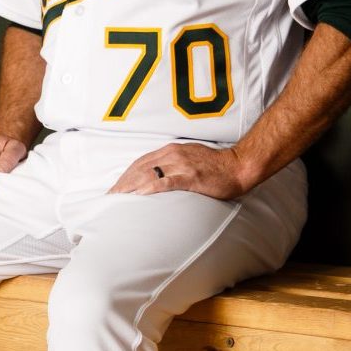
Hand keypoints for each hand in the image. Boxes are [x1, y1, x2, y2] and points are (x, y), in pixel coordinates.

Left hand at [108, 143, 255, 199]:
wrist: (239, 166)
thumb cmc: (216, 166)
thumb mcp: (190, 158)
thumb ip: (173, 164)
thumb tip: (157, 175)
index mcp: (171, 150)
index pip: (141, 163)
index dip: (126, 176)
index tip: (115, 189)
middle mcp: (173, 155)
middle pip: (140, 168)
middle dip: (123, 183)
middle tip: (110, 198)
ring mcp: (181, 165)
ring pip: (148, 174)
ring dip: (131, 187)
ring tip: (118, 199)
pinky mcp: (190, 176)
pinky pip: (166, 182)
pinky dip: (150, 188)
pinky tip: (139, 196)